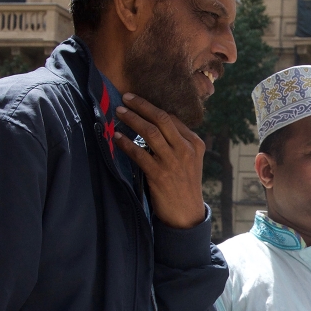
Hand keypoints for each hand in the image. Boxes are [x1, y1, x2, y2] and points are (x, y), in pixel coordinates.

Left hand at [113, 93, 206, 228]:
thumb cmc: (185, 184)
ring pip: (149, 132)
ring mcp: (173, 162)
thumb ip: (178, 142)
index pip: (172, 118)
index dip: (152, 106)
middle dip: (141, 106)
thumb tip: (156, 123)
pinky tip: (116, 137)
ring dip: (131, 119)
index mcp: (195, 143)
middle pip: (161, 119)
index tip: (137, 100)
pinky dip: (125, 143)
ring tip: (118, 112)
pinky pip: (138, 153)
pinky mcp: (159, 175)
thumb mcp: (190, 160)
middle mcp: (185, 149)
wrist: (187, 213)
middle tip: (125, 98)